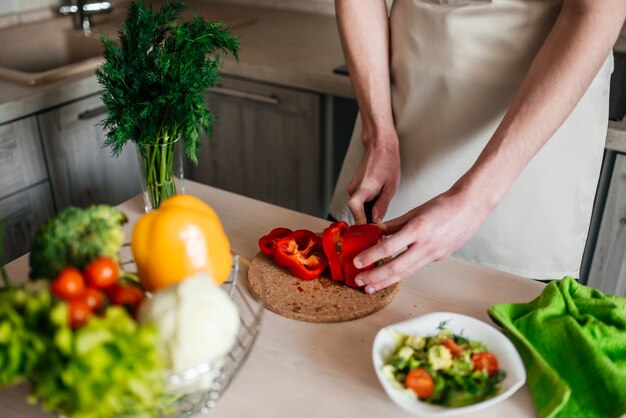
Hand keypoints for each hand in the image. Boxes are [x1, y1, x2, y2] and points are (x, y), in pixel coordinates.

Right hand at [347, 129, 400, 223]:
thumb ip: (382, 206)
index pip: (354, 208)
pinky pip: (359, 202)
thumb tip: (375, 221)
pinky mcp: (354, 188)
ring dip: (369, 211)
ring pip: (359, 208)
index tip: (368, 229)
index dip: (360, 220)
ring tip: (382, 205)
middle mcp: (354, 189)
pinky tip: (378, 199)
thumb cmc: (387, 163)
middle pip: (357, 212)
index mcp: (364, 188)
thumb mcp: (391, 187)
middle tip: (381, 222)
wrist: (380, 147)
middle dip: (368, 219)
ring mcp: (352, 188)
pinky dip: (367, 204)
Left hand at [352, 188, 491, 292]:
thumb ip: (393, 225)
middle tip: (359, 281)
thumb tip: (374, 233)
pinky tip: (389, 276)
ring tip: (370, 286)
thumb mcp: (414, 211)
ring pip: (406, 273)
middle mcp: (426, 245)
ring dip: (386, 281)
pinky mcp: (438, 258)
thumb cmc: (443, 205)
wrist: (470, 208)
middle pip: (396, 268)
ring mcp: (434, 254)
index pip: (389, 247)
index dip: (371, 256)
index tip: (357, 262)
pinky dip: (400, 273)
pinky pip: (415, 267)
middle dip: (375, 277)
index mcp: (418, 229)